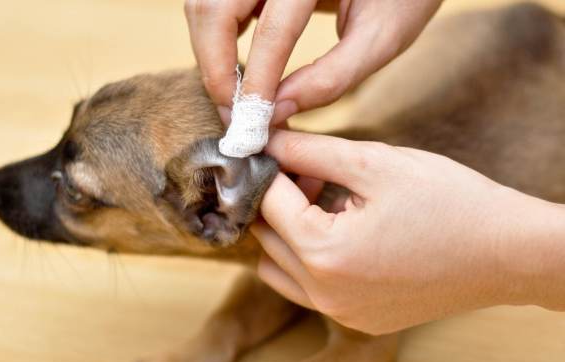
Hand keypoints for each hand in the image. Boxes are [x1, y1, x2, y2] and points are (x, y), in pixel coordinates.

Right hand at [185, 0, 442, 123]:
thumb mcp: (381, 38)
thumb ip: (332, 78)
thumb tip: (278, 113)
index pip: (273, 30)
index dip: (256, 82)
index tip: (250, 126)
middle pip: (213, 9)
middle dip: (215, 68)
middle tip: (232, 115)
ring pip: (204, 5)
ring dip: (209, 54)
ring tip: (235, 95)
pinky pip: (213, 3)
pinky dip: (214, 37)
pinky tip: (236, 64)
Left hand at [251, 131, 564, 333]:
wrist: (506, 252)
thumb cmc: (449, 202)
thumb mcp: (375, 163)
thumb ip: (311, 151)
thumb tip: (268, 141)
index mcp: (325, 253)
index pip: (267, 201)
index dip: (269, 166)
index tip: (276, 146)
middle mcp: (324, 293)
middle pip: (267, 236)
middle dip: (278, 197)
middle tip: (309, 171)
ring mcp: (339, 312)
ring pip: (280, 266)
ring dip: (287, 230)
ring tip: (325, 201)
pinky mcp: (355, 319)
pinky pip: (307, 287)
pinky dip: (309, 258)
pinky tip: (341, 231)